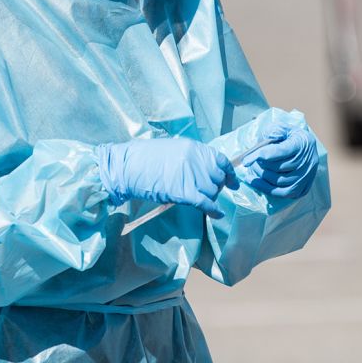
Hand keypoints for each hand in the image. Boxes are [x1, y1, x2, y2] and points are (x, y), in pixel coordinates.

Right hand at [95, 138, 235, 216]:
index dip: (229, 173)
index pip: (221, 160)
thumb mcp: (172, 149)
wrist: (128, 166)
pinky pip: (206, 203)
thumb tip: (205, 170)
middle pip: (217, 178)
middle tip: (209, 192)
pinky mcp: (184, 192)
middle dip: (217, 187)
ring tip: (202, 200)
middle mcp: (196, 160)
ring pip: (212, 191)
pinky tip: (216, 214)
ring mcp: (191, 176)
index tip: (233, 182)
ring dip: (210, 197)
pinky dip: (214, 210)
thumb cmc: (145, 158)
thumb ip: (190, 157)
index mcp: (194, 147)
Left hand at [241, 124, 320, 198]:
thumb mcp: (283, 128)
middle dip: (260, 166)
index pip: (279, 151)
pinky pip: (284, 193)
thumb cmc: (291, 137)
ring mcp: (306, 176)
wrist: (308, 148)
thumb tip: (260, 145)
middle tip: (251, 163)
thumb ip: (273, 131)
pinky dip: (268, 189)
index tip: (245, 161)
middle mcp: (308, 161)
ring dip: (262, 178)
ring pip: (280, 182)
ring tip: (253, 171)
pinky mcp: (304, 188)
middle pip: (278, 168)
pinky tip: (257, 183)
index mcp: (302, 143)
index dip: (260, 156)